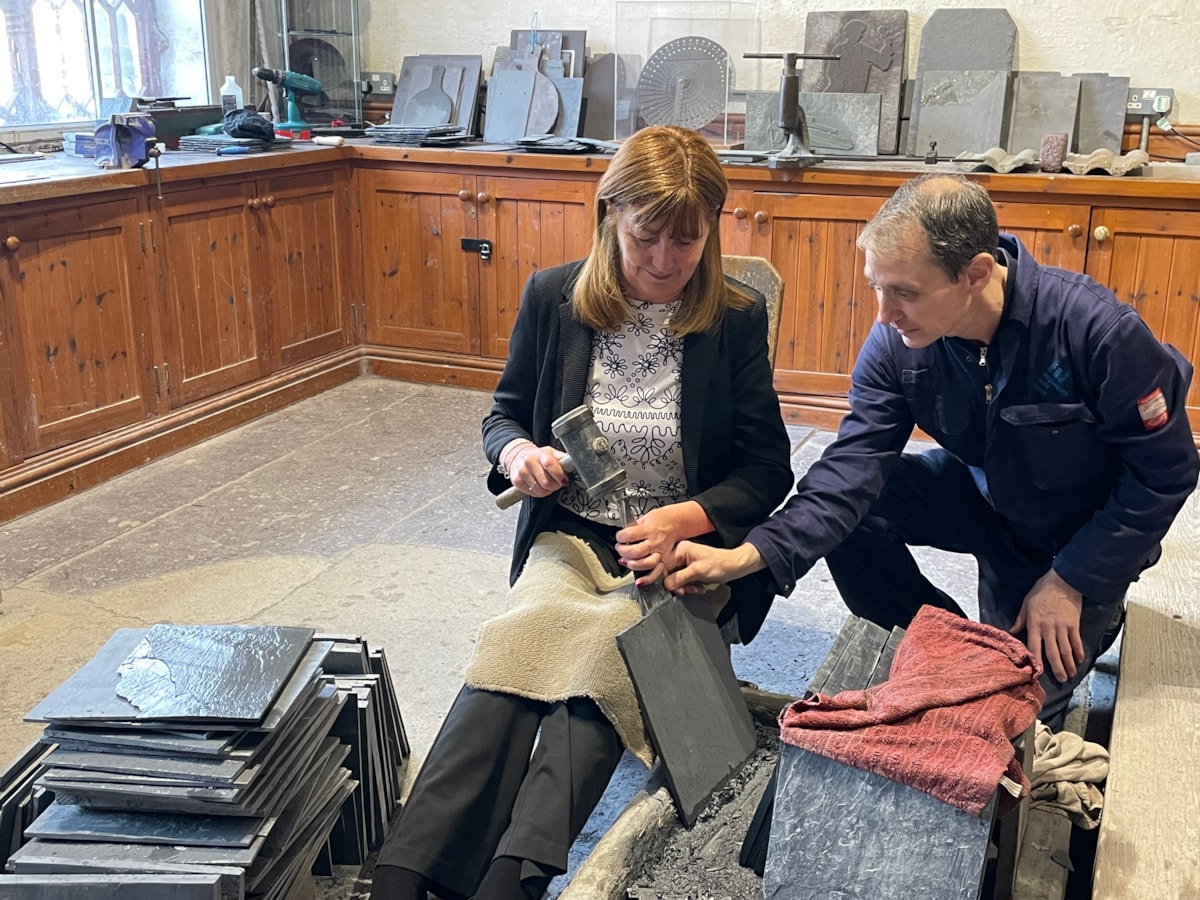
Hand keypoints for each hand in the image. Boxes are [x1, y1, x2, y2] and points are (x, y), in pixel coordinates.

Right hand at [508, 444, 569, 497]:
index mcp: (542, 453)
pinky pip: (532, 493)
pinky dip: (538, 492)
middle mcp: (530, 461)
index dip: (559, 475)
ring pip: (539, 489)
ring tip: (547, 484)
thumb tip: (575, 464)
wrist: (519, 455)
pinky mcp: (516, 480)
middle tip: (556, 483)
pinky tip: (538, 485)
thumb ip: (563, 459)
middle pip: (546, 482)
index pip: (550, 464)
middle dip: (555, 486)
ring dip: (547, 490)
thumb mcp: (552, 453)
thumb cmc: (539, 456)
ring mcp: (522, 471)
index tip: (564, 480)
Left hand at [616, 506, 681, 586]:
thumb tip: (621, 537)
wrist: (675, 523)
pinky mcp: (663, 561)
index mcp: (649, 529)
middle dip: (623, 551)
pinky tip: (638, 581)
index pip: (629, 535)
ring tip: (625, 560)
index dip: (620, 537)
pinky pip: (656, 573)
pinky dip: (647, 579)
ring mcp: (660, 553)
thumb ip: (632, 528)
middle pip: (636, 552)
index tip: (619, 537)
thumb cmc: (659, 519)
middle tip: (620, 548)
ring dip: (632, 564)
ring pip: (645, 564)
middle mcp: (655, 542)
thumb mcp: (644, 518)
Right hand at [663, 541, 765, 593]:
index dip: (666, 578)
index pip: (664, 565)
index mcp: (681, 549)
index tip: (672, 588)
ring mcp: (685, 562)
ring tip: (697, 588)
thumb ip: (679, 578)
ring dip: (686, 587)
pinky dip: (690, 586)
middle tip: (686, 591)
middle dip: (678, 584)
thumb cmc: (719, 565)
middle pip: (669, 573)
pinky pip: (684, 580)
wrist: (734, 567)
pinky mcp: (690, 569)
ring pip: (676, 579)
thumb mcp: (697, 572)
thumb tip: (665, 584)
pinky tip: (699, 587)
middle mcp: (681, 554)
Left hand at [1011, 568, 1084, 682]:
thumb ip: (1020, 620)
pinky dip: (1078, 652)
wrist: (1062, 582)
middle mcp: (1048, 628)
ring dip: (1068, 664)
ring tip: (1071, 674)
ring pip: (1065, 650)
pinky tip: (1079, 660)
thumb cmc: (1041, 591)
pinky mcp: (1074, 624)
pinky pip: (1076, 641)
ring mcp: (1062, 627)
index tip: (1037, 673)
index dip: (1036, 661)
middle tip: (1061, 680)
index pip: (1033, 646)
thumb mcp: (1026, 604)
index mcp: (1034, 624)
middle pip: (1052, 652)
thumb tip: (1011, 631)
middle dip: (1057, 668)